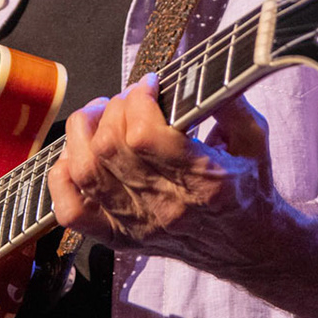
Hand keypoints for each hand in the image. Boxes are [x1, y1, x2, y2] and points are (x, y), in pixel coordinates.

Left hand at [47, 78, 317, 317]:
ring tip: (97, 117)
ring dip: (83, 133)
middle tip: (127, 99)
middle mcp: (166, 206)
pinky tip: (77, 156)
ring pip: (86, 172)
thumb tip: (201, 68)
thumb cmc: (250, 189)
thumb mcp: (255, 139)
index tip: (150, 84)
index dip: (138, 99)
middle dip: (112, 109)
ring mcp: (138, 225)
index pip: (145, 135)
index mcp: (204, 180)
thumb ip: (230, 102)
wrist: (249, 249)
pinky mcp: (120, 238)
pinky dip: (62, 178)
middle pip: (110, 148)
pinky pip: (71, 210)